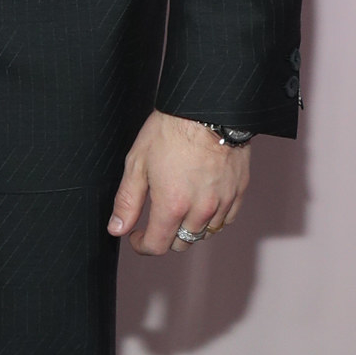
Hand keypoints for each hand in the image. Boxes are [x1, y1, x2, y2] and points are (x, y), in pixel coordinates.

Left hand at [108, 113, 248, 255]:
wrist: (207, 109)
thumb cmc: (172, 130)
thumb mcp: (138, 163)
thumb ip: (127, 201)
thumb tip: (117, 228)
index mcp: (172, 205)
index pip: (157, 246)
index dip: (141, 245)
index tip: (136, 235)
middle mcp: (200, 210)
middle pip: (181, 243)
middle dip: (165, 236)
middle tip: (156, 217)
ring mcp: (222, 202)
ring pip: (204, 233)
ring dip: (188, 227)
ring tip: (179, 205)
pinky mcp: (238, 192)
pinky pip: (225, 219)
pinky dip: (211, 218)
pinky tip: (201, 202)